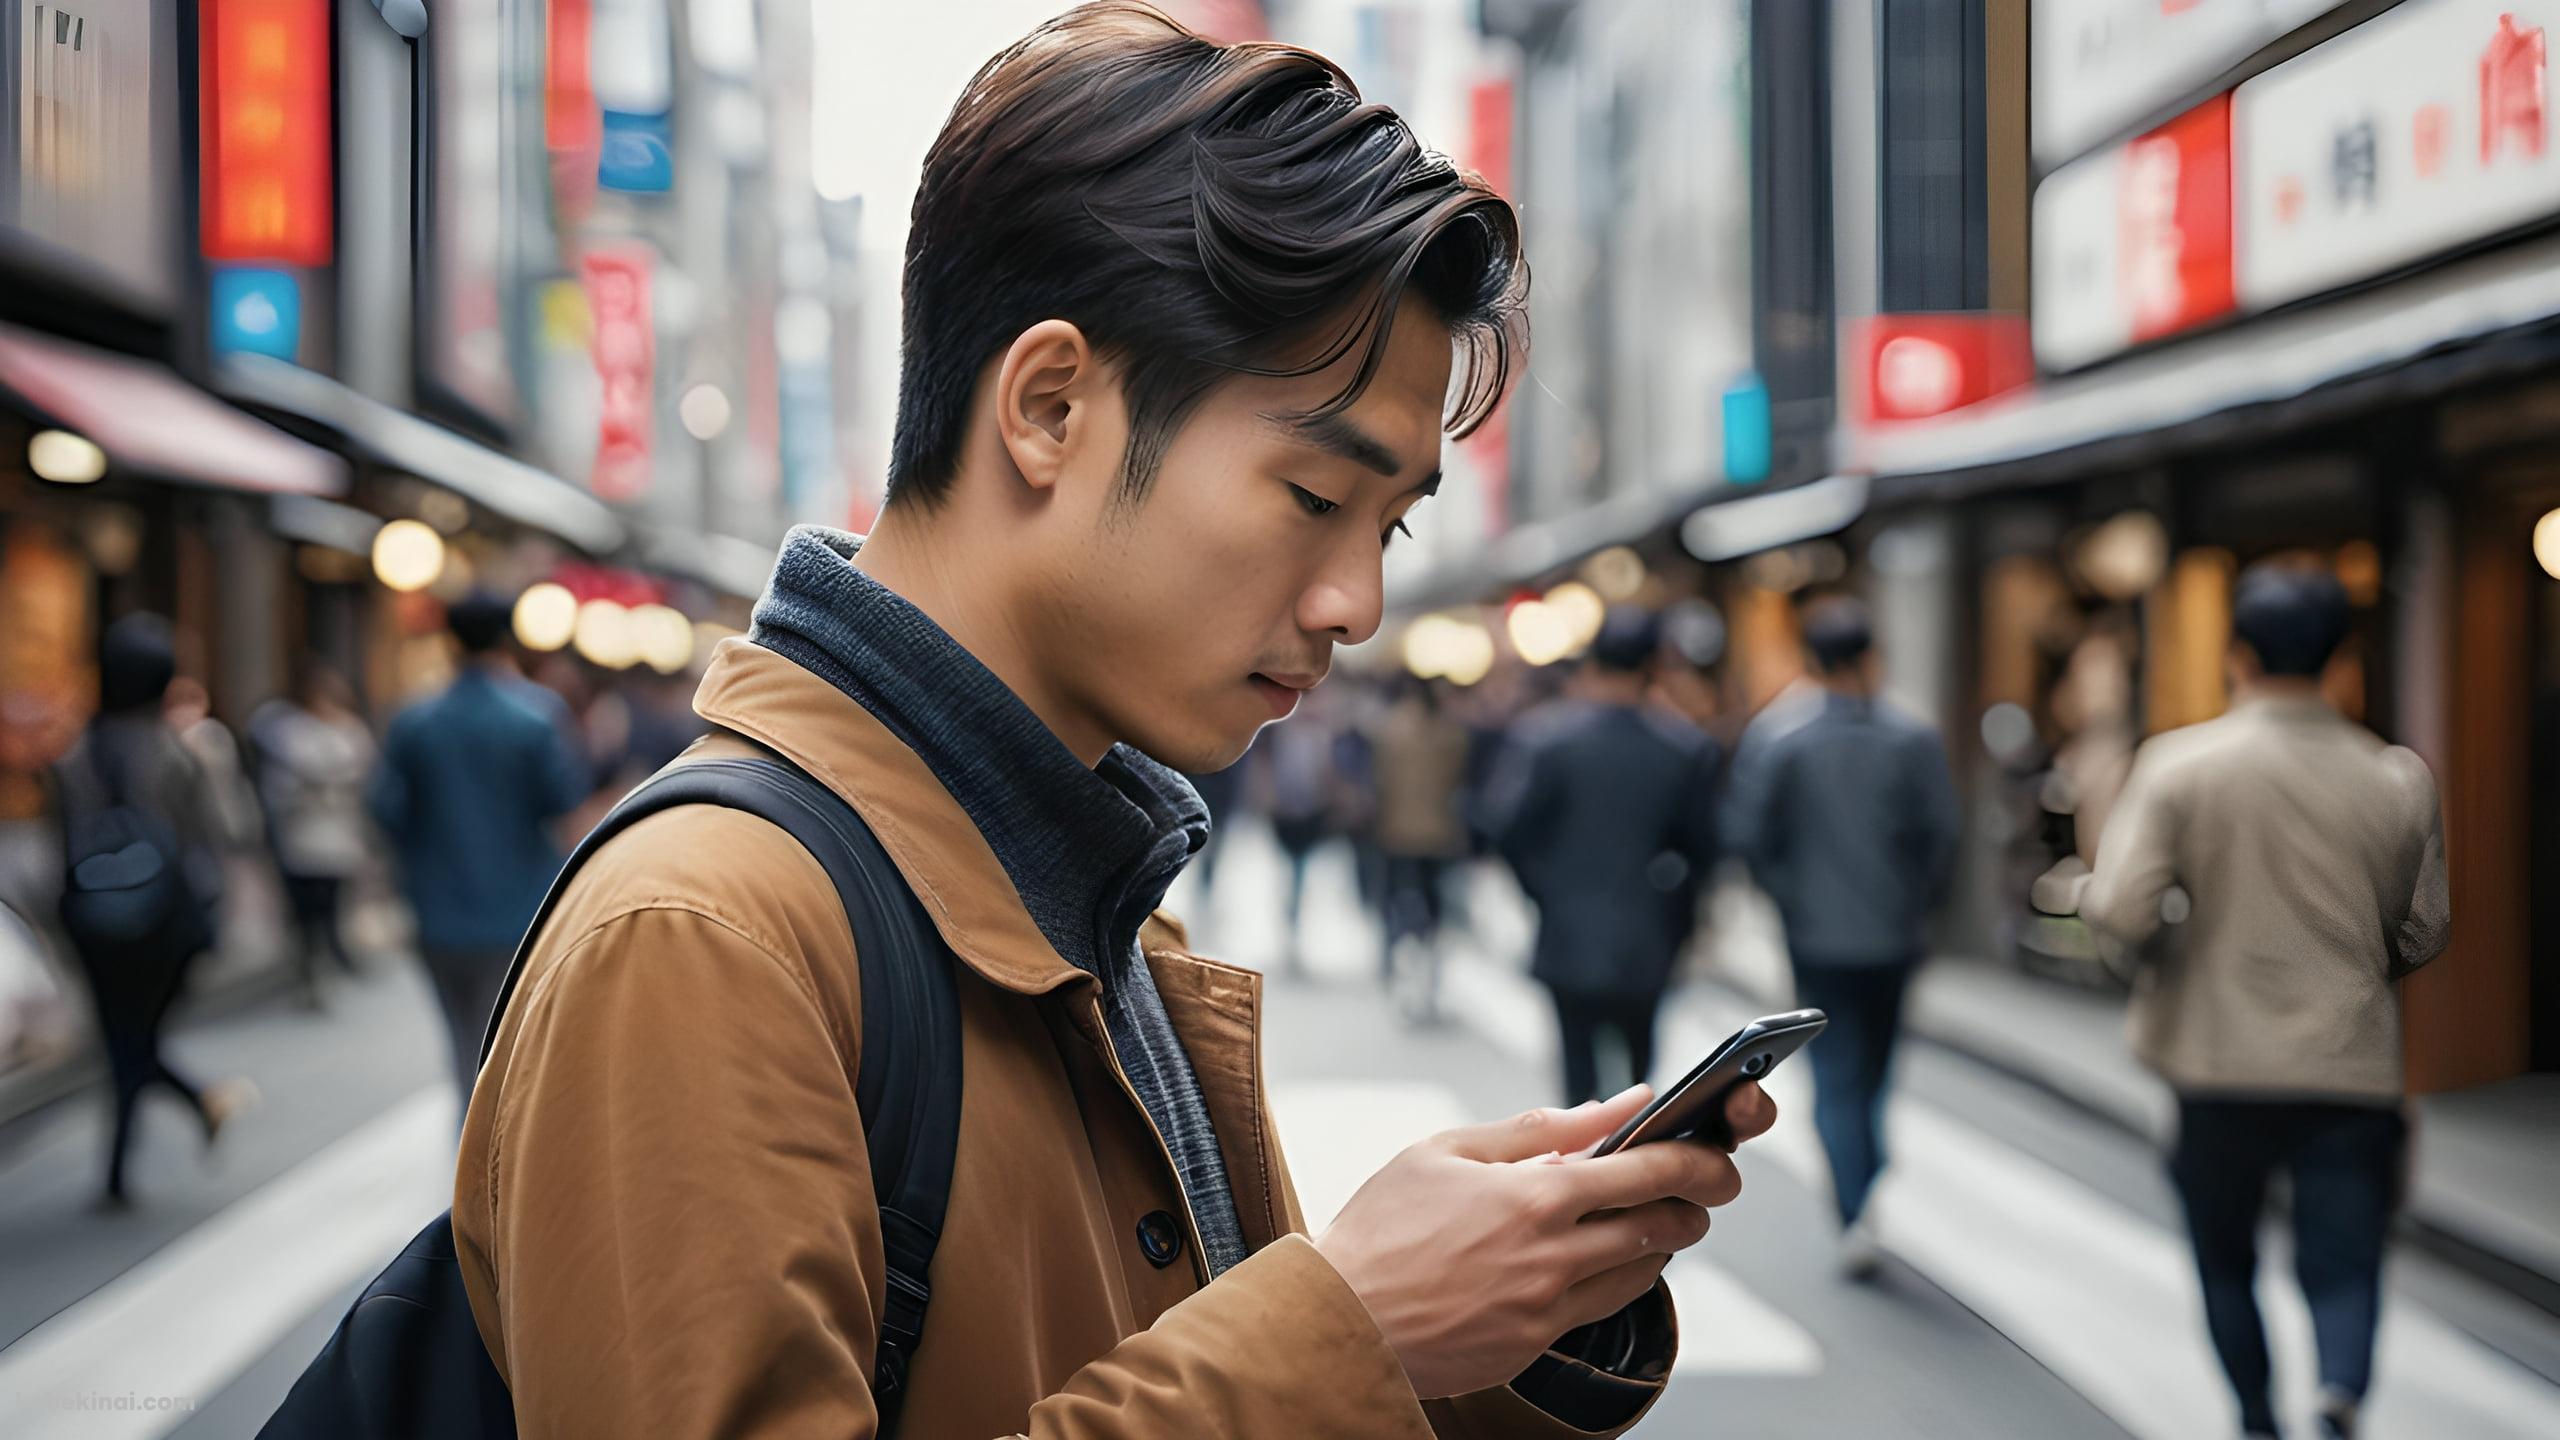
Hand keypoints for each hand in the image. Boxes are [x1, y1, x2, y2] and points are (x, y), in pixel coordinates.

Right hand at [1314, 1081, 1777, 1399]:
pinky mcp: (1534, 1343)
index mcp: (1530, 1194)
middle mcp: (1549, 1253)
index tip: (1718, 1156)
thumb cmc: (1382, 1226)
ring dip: (1660, 1243)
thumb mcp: (1447, 1150)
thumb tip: (1612, 1104)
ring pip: (1640, 1272)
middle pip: (1660, 1227)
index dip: (1696, 1162)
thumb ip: (1537, 1128)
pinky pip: (1602, 1307)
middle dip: (1695, 1205)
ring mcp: (1545, 1305)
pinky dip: (1620, 1277)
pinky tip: (1605, 1259)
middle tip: (1702, 1190)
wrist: (1338, 1318)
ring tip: (1652, 1219)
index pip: (1644, 1171)